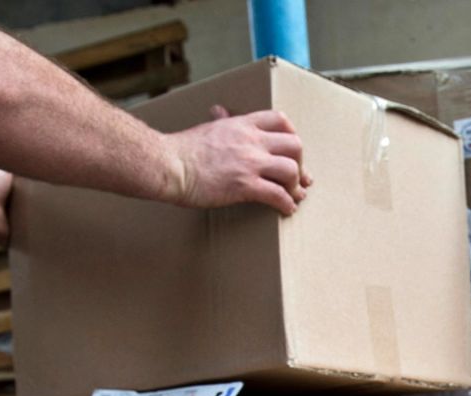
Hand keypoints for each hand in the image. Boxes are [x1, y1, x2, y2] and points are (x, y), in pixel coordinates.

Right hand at [163, 106, 313, 214]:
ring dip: (295, 186)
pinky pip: (277, 195)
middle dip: (300, 163)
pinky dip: (286, 204)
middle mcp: (251, 141)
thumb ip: (221, 121)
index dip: (292, 135)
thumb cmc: (183, 150)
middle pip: (295, 146)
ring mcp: (250, 163)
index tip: (292, 150)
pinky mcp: (245, 185)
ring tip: (293, 196)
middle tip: (297, 177)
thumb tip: (219, 111)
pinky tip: (286, 209)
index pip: (280, 120)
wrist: (169, 165)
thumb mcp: (207, 127)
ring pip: (291, 170)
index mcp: (242, 125)